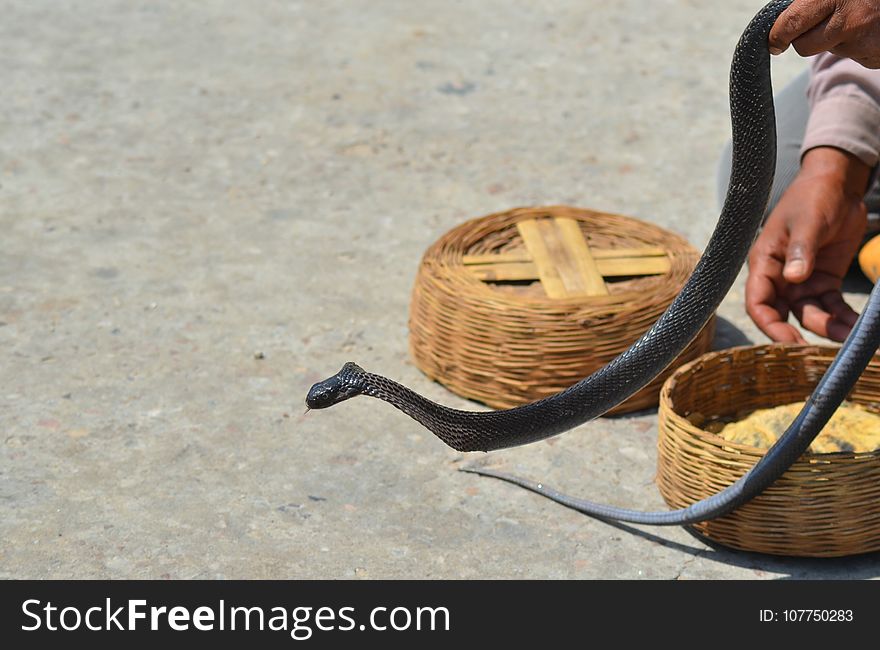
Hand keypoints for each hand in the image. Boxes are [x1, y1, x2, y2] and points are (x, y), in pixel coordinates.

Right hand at [746, 147, 868, 341]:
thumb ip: (800, 249)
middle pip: (782, 315)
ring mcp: (801, 281)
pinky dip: (844, 318)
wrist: (837, 185)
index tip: (788, 342)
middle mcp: (780, 277)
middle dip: (799, 335)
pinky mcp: (823, 280)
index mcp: (765, 263)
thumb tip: (794, 277)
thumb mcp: (807, 221)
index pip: (758, 302)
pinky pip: (831, 306)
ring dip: (828, 328)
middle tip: (819, 351)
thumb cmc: (812, 198)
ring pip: (810, 315)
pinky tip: (858, 327)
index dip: (769, 325)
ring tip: (852, 336)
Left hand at [768, 0, 879, 67]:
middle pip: (804, 47)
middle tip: (811, 26)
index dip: (776, 36)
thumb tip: (782, 21)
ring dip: (835, 38)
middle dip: (802, 39)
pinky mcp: (876, 56)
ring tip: (857, 16)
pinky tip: (871, 26)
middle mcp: (850, 20)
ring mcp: (865, 41)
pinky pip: (854, 55)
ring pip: (830, 50)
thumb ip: (811, 0)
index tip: (773, 41)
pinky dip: (856, 44)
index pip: (790, 25)